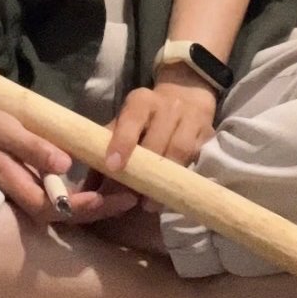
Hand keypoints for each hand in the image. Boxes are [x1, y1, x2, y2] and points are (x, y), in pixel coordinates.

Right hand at [0, 96, 136, 225]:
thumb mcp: (3, 127)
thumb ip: (32, 147)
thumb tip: (64, 165)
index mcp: (15, 182)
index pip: (54, 207)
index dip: (82, 207)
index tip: (109, 198)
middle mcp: (23, 194)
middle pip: (65, 214)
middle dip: (99, 210)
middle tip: (131, 198)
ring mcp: (28, 190)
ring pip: (65, 208)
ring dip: (95, 204)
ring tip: (126, 193)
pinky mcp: (32, 182)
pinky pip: (61, 196)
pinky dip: (84, 194)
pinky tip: (105, 184)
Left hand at [99, 69, 218, 210]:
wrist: (186, 93)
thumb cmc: (147, 116)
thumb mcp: (126, 121)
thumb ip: (106, 148)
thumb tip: (88, 185)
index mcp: (141, 101)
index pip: (131, 118)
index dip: (122, 141)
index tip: (112, 166)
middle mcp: (167, 106)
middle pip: (157, 137)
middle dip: (145, 169)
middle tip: (131, 197)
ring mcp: (190, 118)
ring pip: (180, 149)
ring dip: (165, 178)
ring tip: (150, 204)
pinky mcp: (208, 133)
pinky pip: (197, 157)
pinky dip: (184, 177)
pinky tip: (174, 192)